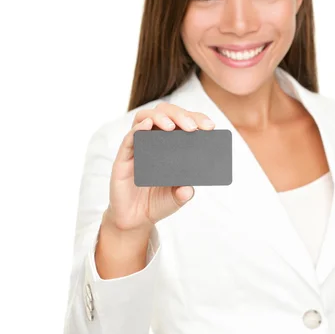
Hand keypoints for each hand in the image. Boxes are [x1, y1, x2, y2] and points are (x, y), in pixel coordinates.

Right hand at [106, 103, 215, 232]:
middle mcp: (154, 141)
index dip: (197, 119)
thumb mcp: (177, 199)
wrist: (134, 219)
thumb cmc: (157, 203)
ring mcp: (138, 147)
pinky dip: (139, 128)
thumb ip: (184, 193)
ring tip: (171, 126)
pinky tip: (147, 126)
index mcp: (170, 145)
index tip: (210, 127)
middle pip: (165, 113)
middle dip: (181, 115)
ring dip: (160, 117)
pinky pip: (130, 137)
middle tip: (193, 127)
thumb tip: (188, 189)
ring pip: (146, 117)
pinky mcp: (124, 157)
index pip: (183, 122)